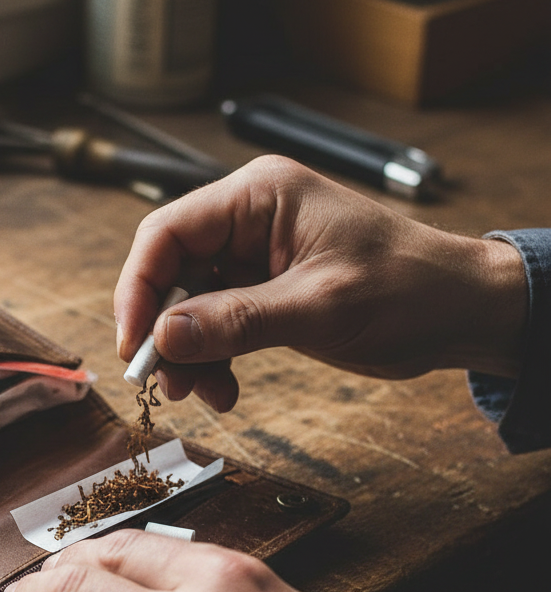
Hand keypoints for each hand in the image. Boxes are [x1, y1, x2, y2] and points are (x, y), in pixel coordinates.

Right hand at [115, 155, 526, 409]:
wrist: (458, 312)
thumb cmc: (408, 289)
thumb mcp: (319, 307)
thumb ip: (236, 321)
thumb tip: (162, 337)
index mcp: (258, 197)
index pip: (167, 233)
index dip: (139, 289)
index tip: (135, 345)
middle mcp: (248, 219)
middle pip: (170, 271)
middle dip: (162, 330)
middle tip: (164, 381)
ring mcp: (252, 256)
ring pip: (187, 304)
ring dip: (186, 353)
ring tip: (202, 394)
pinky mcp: (261, 290)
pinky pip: (214, 324)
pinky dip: (211, 359)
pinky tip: (224, 389)